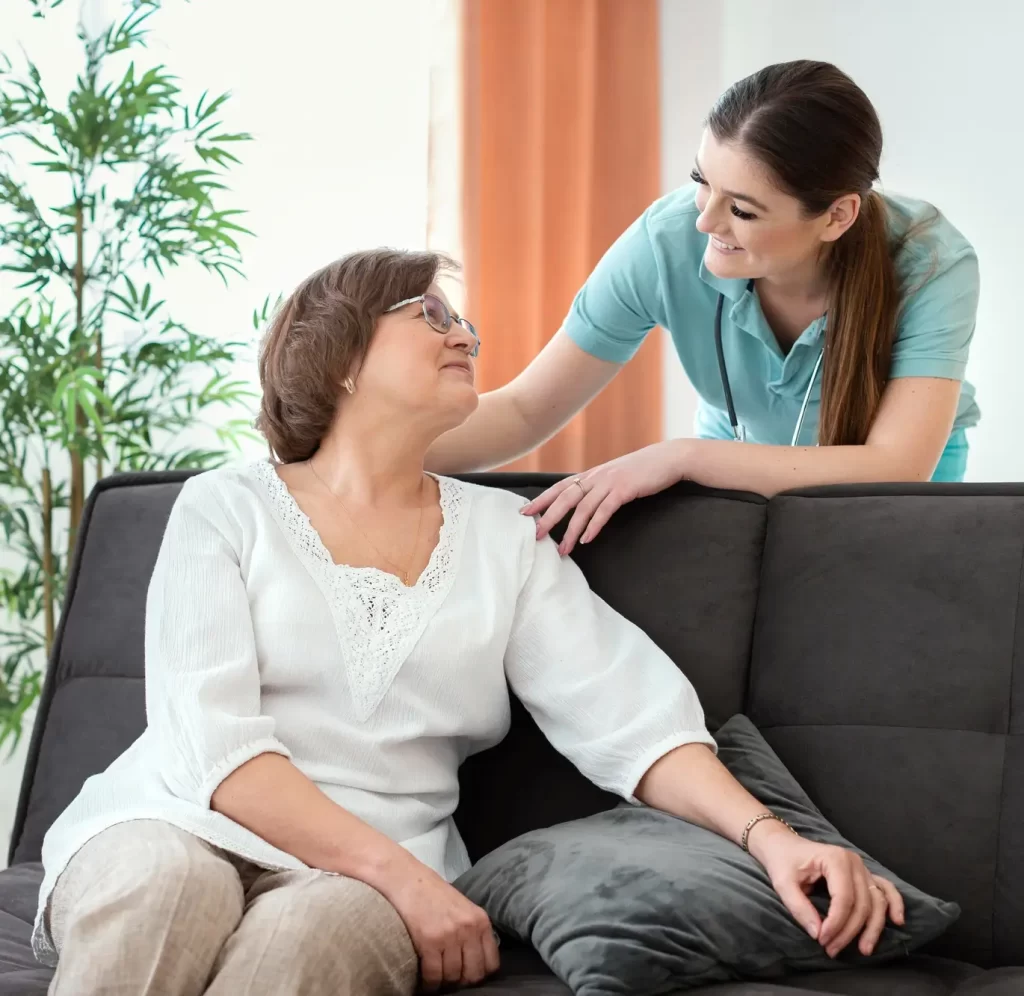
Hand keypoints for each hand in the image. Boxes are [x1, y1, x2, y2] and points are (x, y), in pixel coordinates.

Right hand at [379, 860, 499, 989]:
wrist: (407, 879)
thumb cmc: (433, 893)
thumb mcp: (463, 908)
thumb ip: (472, 931)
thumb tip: (474, 960)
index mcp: (480, 920)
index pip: (491, 963)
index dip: (480, 975)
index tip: (468, 977)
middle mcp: (469, 929)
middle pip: (473, 974)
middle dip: (462, 982)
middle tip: (451, 982)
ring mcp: (450, 935)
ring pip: (452, 977)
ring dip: (443, 984)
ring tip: (437, 982)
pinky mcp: (429, 941)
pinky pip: (433, 975)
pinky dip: (429, 984)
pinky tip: (425, 983)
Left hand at [521, 440, 686, 554]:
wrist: (668, 458)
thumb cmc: (642, 470)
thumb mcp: (615, 475)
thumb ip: (599, 486)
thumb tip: (585, 502)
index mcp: (591, 474)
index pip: (559, 487)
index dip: (541, 500)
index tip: (525, 512)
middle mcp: (596, 476)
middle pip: (564, 498)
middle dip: (548, 517)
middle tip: (536, 535)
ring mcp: (610, 482)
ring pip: (582, 508)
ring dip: (571, 530)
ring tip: (563, 549)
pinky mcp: (625, 489)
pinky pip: (604, 510)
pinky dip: (594, 526)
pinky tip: (587, 539)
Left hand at [747, 822, 905, 958]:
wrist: (783, 845)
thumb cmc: (783, 861)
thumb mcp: (783, 883)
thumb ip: (799, 908)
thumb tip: (818, 933)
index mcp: (835, 859)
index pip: (844, 898)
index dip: (836, 923)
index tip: (822, 940)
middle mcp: (854, 862)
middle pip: (862, 904)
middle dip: (849, 931)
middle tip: (831, 949)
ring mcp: (861, 867)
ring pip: (877, 902)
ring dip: (872, 928)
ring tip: (864, 950)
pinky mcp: (863, 874)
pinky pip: (885, 889)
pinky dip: (894, 904)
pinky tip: (897, 921)